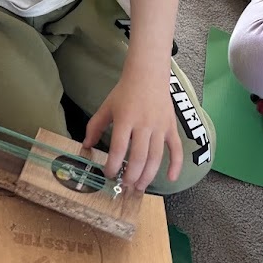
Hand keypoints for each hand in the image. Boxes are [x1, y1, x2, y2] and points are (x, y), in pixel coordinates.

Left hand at [84, 62, 181, 192]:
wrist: (148, 75)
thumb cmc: (125, 92)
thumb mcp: (106, 107)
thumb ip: (95, 126)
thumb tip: (86, 146)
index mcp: (125, 119)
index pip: (118, 148)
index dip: (113, 165)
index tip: (109, 174)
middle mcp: (143, 124)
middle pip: (138, 157)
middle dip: (131, 176)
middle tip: (125, 186)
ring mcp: (159, 127)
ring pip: (155, 157)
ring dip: (148, 176)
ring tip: (140, 187)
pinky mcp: (171, 127)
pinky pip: (176, 149)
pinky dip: (175, 165)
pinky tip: (170, 178)